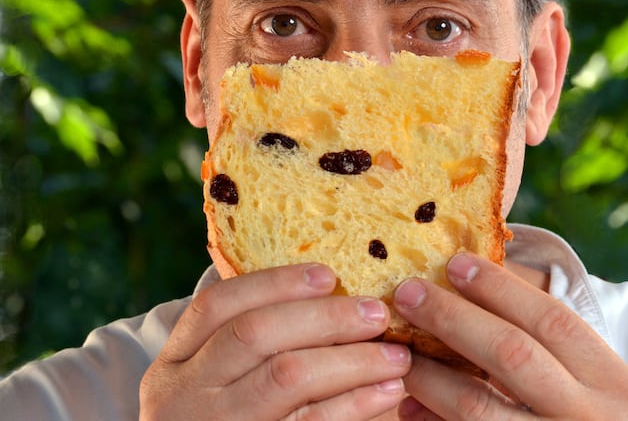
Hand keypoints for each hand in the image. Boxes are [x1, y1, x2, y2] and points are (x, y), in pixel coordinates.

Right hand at [139, 263, 410, 419]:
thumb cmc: (228, 415)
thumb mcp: (213, 378)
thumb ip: (252, 337)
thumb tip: (333, 291)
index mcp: (176, 361)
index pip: (217, 304)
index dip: (274, 283)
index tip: (328, 274)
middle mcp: (188, 393)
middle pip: (255, 334)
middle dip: (324, 317)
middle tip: (377, 312)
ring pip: (287, 377)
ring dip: (352, 360)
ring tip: (396, 355)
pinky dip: (355, 403)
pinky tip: (387, 391)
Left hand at [393, 253, 627, 419]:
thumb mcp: (589, 388)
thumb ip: (543, 347)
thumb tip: (464, 289)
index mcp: (615, 387)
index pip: (552, 321)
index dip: (500, 288)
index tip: (455, 263)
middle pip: (511, 354)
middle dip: (452, 318)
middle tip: (408, 293)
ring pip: (476, 405)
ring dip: (429, 374)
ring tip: (399, 351)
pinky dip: (431, 420)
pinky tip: (409, 406)